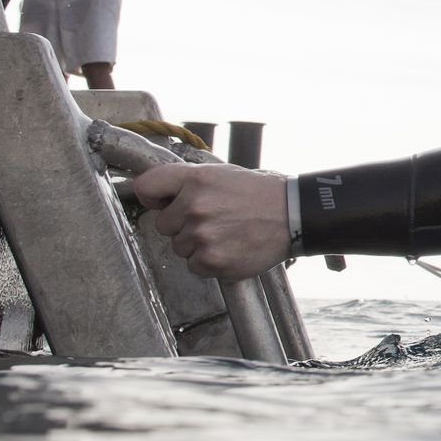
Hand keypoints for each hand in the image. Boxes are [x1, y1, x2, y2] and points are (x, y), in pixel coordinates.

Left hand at [130, 162, 290, 280]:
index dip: (153, 198)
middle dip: (182, 225)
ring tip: (226, 234)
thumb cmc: (260, 194)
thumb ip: (188, 182)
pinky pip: (194, 266)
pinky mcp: (211, 261)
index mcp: (195, 179)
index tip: (163, 203)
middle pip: (163, 225)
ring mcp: (201, 236)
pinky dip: (209, 262)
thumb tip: (159, 196)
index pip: (146, 187)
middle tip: (214, 220)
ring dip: (197, 245)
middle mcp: (193, 206)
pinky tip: (230, 248)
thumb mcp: (222, 174)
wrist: (293, 215)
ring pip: (179, 247)